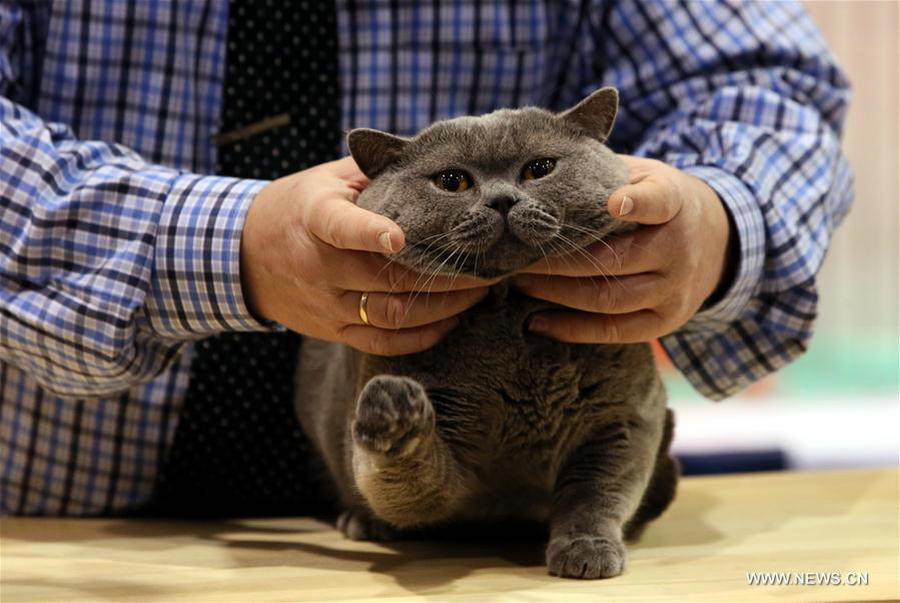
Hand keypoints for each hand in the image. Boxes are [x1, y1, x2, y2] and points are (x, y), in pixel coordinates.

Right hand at [241, 157, 494, 354]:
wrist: (245, 255)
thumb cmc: (299, 207)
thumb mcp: (327, 178)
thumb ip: (375, 171)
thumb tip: (435, 159)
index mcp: (314, 218)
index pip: (340, 226)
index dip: (369, 231)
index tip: (401, 236)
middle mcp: (318, 266)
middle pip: (388, 278)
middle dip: (445, 275)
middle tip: (489, 265)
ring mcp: (325, 303)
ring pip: (391, 314)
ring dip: (443, 307)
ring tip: (479, 291)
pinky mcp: (332, 329)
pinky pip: (381, 342)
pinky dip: (420, 337)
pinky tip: (450, 321)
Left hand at [511, 156, 734, 342]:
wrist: (717, 240)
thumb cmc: (658, 200)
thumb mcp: (644, 174)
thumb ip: (605, 175)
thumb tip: (537, 172)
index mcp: (675, 204)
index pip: (659, 202)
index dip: (637, 203)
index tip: (612, 202)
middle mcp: (678, 250)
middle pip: (611, 260)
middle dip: (554, 261)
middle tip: (514, 255)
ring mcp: (674, 290)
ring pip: (607, 299)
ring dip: (554, 294)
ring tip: (516, 282)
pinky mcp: (665, 321)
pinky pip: (613, 330)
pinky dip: (571, 329)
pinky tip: (536, 321)